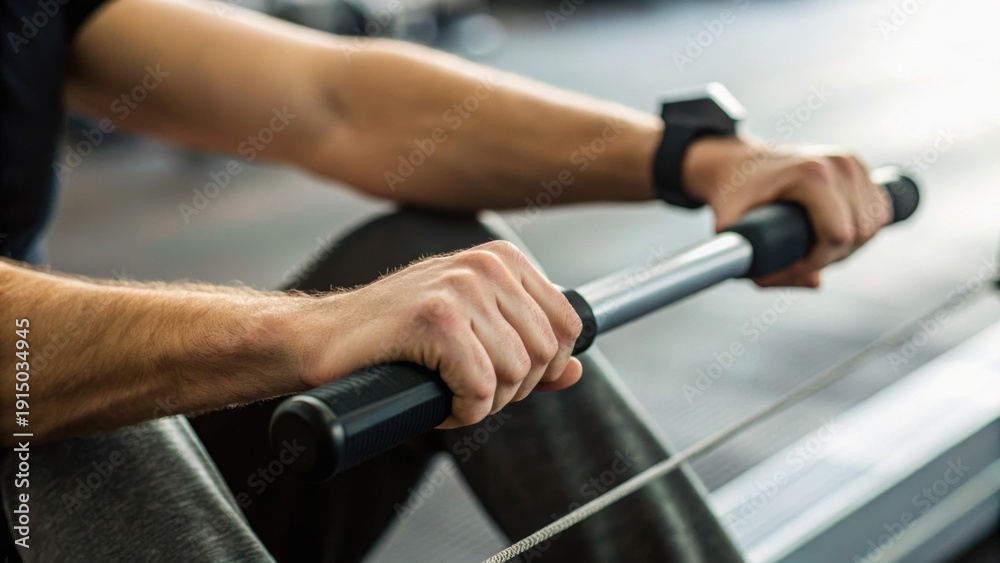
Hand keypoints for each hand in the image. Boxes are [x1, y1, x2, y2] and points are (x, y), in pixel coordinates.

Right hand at [300, 241, 583, 428]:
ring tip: (447, 390)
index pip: (567, 325)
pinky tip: (437, 400)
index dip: (541, 367)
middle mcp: (485, 265)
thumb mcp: (470, 332)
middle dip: (512, 388)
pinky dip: (462, 411)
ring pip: (515, 374)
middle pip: (544, 354)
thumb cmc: (393, 337)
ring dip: (483, 403)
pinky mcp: (435, 319)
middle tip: (468, 388)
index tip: (502, 375)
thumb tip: (577, 369)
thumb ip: (525, 347)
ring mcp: (460, 288)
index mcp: (500, 259)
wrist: (320, 339)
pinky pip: (481, 388)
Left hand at [682, 136, 891, 287]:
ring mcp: (854, 164)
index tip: (780, 269)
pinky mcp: (861, 169)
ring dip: (846, 248)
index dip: (810, 264)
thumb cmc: (733, 192)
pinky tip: (830, 236)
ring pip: (872, 227)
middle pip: (858, 235)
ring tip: (809, 250)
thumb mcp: (732, 227)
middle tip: (791, 262)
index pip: (837, 237)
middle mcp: (840, 165)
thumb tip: (815, 283)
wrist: (738, 162)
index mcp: (812, 174)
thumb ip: (764, 260)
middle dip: (825, 259)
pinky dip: (861, 232)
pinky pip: (879, 213)